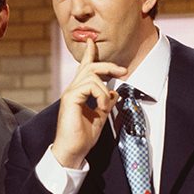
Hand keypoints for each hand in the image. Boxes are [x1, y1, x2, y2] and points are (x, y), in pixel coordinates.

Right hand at [51, 39, 125, 167]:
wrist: (71, 151)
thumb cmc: (82, 137)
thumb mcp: (99, 117)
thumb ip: (105, 104)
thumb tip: (114, 93)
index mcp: (78, 93)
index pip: (84, 69)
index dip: (89, 54)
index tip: (92, 42)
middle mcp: (72, 90)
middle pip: (89, 67)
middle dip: (108, 65)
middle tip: (123, 70)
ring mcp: (70, 93)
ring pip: (91, 75)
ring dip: (105, 89)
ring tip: (106, 105)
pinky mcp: (70, 99)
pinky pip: (90, 86)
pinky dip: (101, 95)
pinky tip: (102, 106)